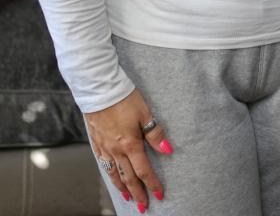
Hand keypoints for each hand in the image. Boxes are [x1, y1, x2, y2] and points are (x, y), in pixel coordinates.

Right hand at [85, 88, 173, 210]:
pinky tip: (112, 178)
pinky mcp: (96, 142)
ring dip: (122, 188)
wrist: (99, 89)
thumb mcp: (144, 113)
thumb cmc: (123, 98)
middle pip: (128, 177)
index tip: (159, 194)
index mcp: (130, 144)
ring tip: (128, 198)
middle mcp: (116, 150)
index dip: (152, 184)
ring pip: (114, 174)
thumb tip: (168, 150)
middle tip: (143, 206)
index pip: (143, 170)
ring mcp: (104, 147)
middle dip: (137, 193)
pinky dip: (109, 175)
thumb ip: (155, 133)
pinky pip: (103, 165)